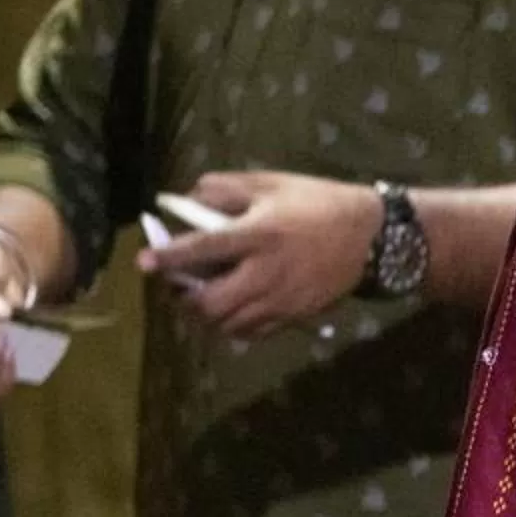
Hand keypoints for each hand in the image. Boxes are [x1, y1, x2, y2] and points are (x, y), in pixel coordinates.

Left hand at [137, 171, 381, 338]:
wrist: (371, 237)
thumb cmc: (319, 203)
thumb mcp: (274, 184)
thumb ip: (227, 189)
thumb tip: (187, 199)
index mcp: (260, 233)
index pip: (203, 249)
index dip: (169, 257)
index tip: (144, 262)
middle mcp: (266, 272)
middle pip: (210, 302)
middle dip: (184, 299)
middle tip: (178, 287)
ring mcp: (280, 299)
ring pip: (227, 323)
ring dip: (205, 315)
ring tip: (200, 299)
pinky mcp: (293, 316)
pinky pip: (250, 333)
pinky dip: (231, 326)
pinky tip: (230, 310)